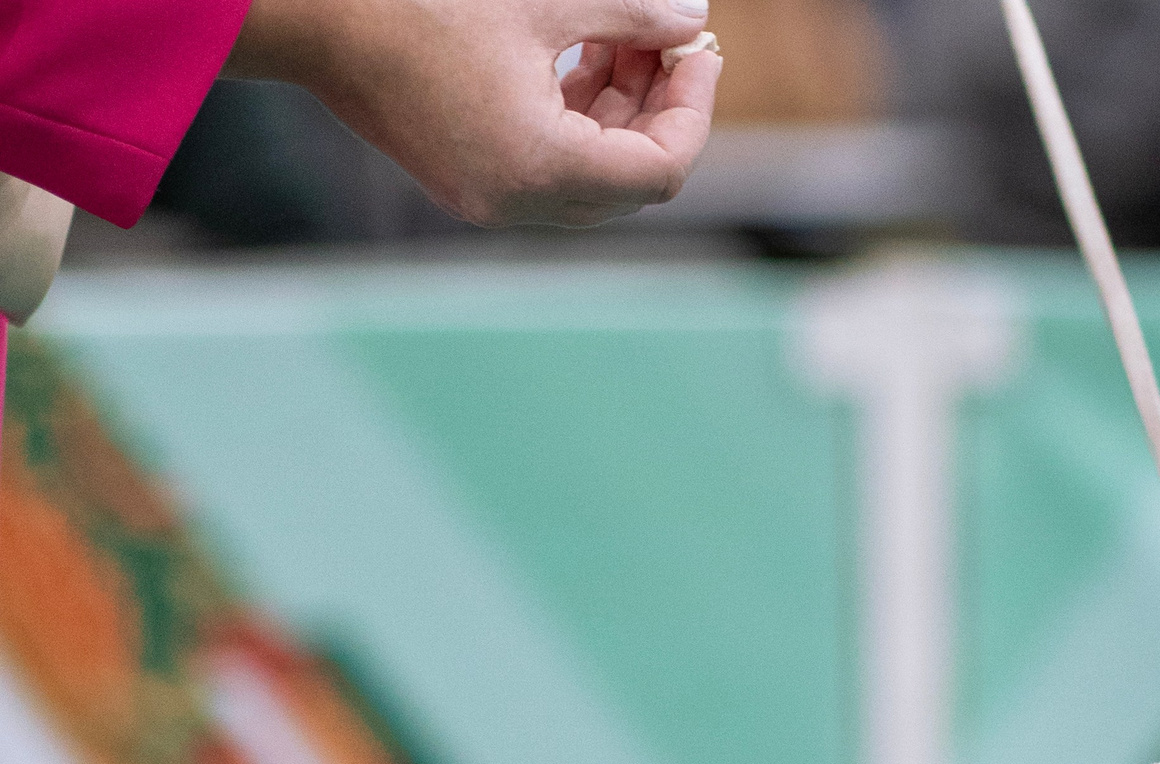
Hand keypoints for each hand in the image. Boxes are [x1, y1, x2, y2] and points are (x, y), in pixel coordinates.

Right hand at [226, 0, 722, 227]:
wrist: (314, 19)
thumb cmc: (420, 4)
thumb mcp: (543, 4)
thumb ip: (630, 17)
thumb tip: (691, 21)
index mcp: (543, 169)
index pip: (662, 169)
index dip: (694, 107)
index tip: (700, 50)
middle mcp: (520, 202)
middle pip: (632, 176)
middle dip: (661, 104)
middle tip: (671, 36)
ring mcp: (493, 199)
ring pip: (595, 171)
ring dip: (622, 106)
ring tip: (627, 32)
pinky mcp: (471, 181)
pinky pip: (552, 164)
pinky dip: (580, 116)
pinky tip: (585, 52)